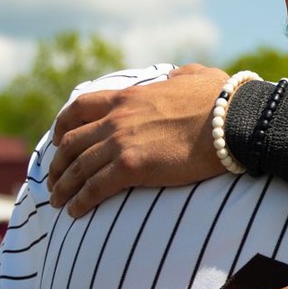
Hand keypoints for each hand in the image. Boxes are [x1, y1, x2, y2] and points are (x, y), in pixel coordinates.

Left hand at [48, 64, 230, 216]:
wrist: (233, 120)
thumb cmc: (223, 99)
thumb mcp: (196, 76)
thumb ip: (179, 76)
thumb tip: (177, 77)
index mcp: (128, 97)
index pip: (80, 108)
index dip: (63, 125)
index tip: (58, 139)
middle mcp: (116, 119)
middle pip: (71, 142)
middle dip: (57, 163)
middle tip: (54, 179)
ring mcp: (121, 143)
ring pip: (77, 168)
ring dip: (63, 187)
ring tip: (58, 202)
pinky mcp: (132, 168)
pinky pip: (94, 188)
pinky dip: (81, 201)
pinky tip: (75, 213)